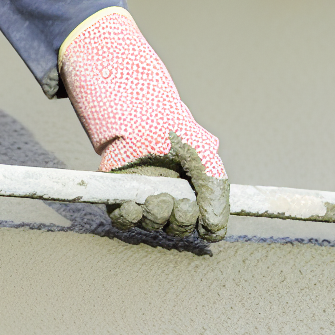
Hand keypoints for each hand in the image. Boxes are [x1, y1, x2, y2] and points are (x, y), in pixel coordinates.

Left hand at [61, 10, 227, 240]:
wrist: (132, 103)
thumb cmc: (169, 123)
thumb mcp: (202, 151)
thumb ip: (215, 187)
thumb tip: (216, 231)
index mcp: (194, 184)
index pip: (204, 220)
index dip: (206, 225)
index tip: (205, 222)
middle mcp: (170, 192)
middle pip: (178, 227)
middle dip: (181, 221)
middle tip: (179, 204)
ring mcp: (143, 192)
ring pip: (151, 224)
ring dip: (155, 218)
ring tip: (156, 198)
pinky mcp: (118, 190)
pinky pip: (123, 218)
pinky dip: (129, 216)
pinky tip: (133, 204)